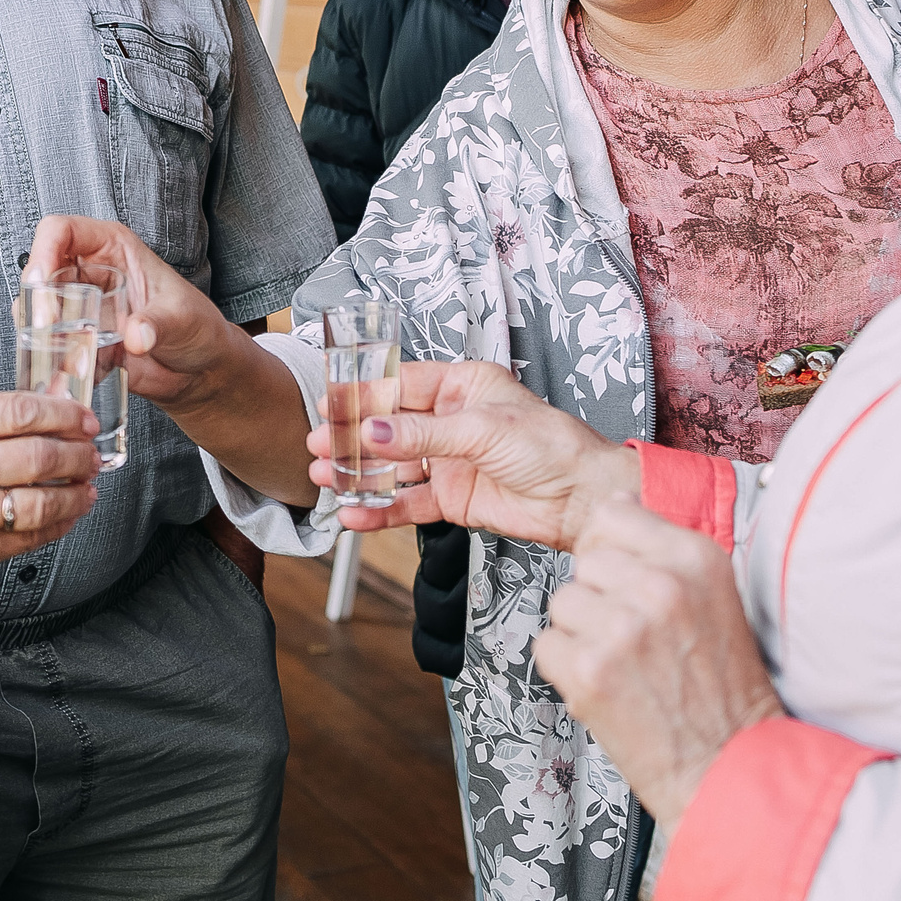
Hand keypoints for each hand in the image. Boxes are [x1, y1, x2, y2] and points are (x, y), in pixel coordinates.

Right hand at [0, 392, 99, 623]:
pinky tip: (69, 514)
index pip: (20, 411)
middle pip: (40, 455)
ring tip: (88, 486)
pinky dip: (59, 524)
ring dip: (76, 493)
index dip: (63, 415)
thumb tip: (42, 411)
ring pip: (43, 500)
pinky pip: (29, 537)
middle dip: (78, 454)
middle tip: (91, 454)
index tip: (83, 420)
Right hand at [25, 216, 318, 507]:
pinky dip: (52, 361)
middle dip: (36, 299)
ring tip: (60, 354)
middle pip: (40, 271)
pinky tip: (69, 375)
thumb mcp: (183, 320)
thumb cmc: (198, 329)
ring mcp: (81, 309)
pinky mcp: (79, 342)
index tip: (39, 282)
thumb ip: (158, 324)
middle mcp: (91, 274)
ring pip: (39, 310)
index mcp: (113, 249)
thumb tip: (135, 335)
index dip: (42, 250)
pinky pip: (50, 346)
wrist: (200, 372)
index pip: (61, 231)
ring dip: (40, 333)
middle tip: (45, 328)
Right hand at [306, 361, 638, 549]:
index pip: (400, 386)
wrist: (583, 499)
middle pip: (389, 428)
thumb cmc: (552, 446)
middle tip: (317, 447)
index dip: (364, 396)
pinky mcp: (452, 498)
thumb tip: (373, 433)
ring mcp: (449, 461)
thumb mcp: (483, 430)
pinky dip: (380, 510)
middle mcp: (451, 421)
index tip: (329, 405)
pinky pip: (407, 503)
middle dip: (352, 438)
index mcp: (462, 386)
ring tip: (324, 480)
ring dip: (359, 475)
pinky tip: (355, 515)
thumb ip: (423, 435)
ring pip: (392, 467)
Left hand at [533, 494, 783, 827]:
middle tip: (632, 636)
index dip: (609, 547)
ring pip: (562, 602)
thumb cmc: (724, 688)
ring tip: (623, 664)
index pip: (612, 514)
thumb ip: (665, 548)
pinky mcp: (589, 669)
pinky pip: (547, 644)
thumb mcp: (714, 596)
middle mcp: (658, 586)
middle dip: (599, 597)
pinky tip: (607, 685)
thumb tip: (618, 504)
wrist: (728, 763)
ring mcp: (621, 627)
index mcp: (694, 558)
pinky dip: (567, 669)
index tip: (621, 577)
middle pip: (584, 562)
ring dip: (581, 633)